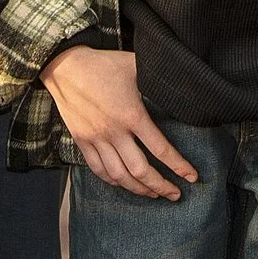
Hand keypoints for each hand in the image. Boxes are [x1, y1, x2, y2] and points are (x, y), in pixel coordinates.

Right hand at [43, 47, 198, 199]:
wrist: (65, 66)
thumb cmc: (103, 64)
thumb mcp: (136, 64)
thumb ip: (158, 76)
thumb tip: (183, 79)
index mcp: (132, 114)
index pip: (160, 148)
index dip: (179, 166)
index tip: (192, 176)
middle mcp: (114, 131)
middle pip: (140, 170)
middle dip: (160, 186)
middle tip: (175, 194)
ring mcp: (96, 138)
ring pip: (119, 175)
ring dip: (138, 189)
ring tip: (153, 194)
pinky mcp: (82, 141)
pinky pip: (98, 169)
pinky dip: (113, 181)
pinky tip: (123, 183)